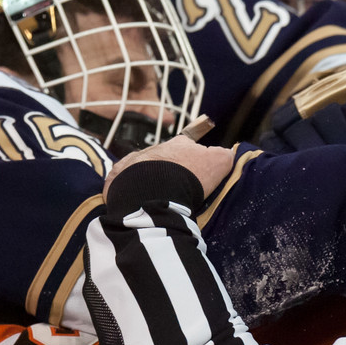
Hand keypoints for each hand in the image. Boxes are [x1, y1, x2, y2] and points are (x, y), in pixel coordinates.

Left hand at [103, 134, 233, 201]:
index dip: (194, 158)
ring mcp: (134, 160)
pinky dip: (127, 188)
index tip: (196, 171)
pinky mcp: (117, 176)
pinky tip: (134, 200)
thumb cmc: (189, 178)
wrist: (154, 192)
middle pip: (164, 157)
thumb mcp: (219, 162)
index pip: (189, 145)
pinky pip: (122, 180)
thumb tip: (229, 152)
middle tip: (176, 188)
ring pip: (141, 167)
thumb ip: (225, 154)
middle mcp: (156, 148)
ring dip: (147, 177)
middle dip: (168, 169)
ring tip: (155, 197)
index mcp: (180, 144)